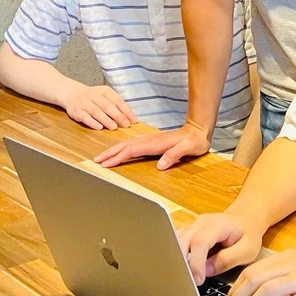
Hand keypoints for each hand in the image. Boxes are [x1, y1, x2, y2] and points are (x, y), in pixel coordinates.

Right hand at [62, 84, 135, 130]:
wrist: (72, 93)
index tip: (134, 120)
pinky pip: (85, 117)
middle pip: (108, 106)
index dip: (126, 111)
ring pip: (96, 111)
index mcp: (105, 91)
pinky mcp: (76, 111)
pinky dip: (92, 122)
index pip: (118, 101)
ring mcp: (84, 103)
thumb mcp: (105, 96)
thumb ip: (115, 105)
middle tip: (126, 125)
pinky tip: (99, 128)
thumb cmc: (93, 97)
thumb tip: (129, 117)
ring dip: (106, 120)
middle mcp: (94, 96)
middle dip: (118, 116)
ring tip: (114, 127)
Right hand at [94, 121, 209, 170]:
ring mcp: (150, 140)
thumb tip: (160, 165)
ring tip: (103, 157)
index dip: (118, 157)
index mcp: (155, 144)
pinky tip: (120, 151)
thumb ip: (174, 155)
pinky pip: (133, 145)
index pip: (132, 151)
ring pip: (127, 144)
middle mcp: (150, 140)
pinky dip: (123, 148)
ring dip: (114, 150)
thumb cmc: (195, 141)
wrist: (199, 130)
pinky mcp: (152, 141)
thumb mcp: (188, 148)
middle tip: (96, 161)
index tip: (106, 164)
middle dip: (110, 153)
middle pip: (125, 146)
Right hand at [177, 211, 266, 284]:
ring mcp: (191, 226)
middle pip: (181, 241)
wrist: (245, 219)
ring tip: (183, 279)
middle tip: (187, 283)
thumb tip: (205, 271)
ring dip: (176, 261)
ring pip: (174, 243)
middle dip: (181, 264)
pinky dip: (175, 258)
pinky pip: (176, 244)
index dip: (196, 263)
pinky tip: (180, 272)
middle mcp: (200, 223)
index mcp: (217, 225)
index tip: (198, 281)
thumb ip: (227, 260)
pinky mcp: (187, 233)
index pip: (200, 242)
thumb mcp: (247, 250)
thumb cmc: (248, 234)